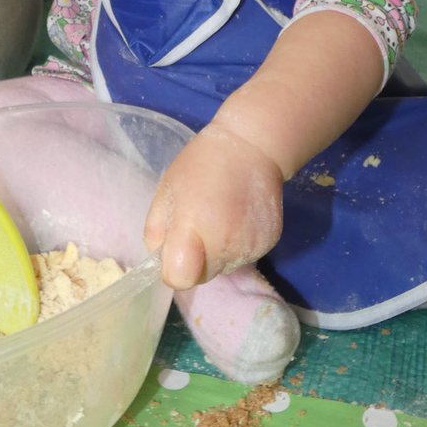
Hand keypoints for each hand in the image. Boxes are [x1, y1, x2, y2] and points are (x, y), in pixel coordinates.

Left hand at [143, 123, 284, 289]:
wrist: (251, 147)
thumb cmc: (200, 166)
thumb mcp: (166, 193)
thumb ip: (157, 233)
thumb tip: (162, 263)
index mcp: (194, 227)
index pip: (180, 278)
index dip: (173, 269)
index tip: (174, 250)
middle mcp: (225, 243)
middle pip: (202, 276)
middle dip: (195, 261)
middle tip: (197, 228)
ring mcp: (251, 246)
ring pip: (224, 267)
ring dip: (217, 252)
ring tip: (221, 218)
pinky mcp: (270, 243)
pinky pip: (244, 256)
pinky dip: (238, 244)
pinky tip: (239, 218)